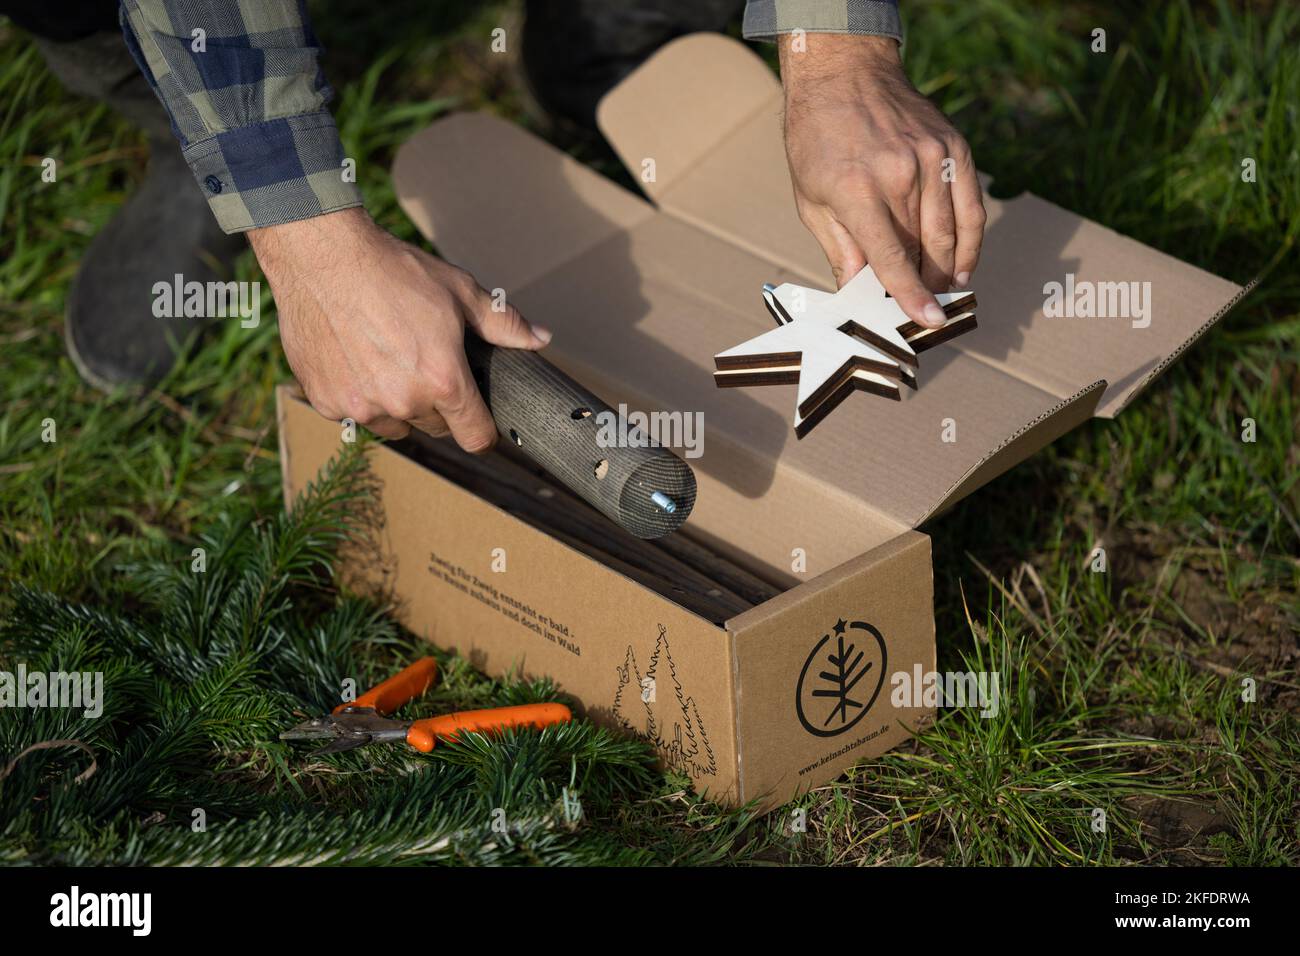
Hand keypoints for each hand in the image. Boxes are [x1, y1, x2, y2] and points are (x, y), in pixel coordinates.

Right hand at [249, 207, 549, 451]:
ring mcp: (361, 405)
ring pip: (395, 425)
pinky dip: (360, 395)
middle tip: (427, 364)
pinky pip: (356, 413)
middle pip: (435, 427)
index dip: (483, 431)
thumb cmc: (394, 270)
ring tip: (391, 360)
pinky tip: (358, 358)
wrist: (322, 256)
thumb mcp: (459, 291)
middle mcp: (403, 402)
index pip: (474, 438)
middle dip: (439, 405)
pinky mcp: (327, 401)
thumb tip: (541, 339)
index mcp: (442, 380)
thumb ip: (503, 324)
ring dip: (399, 405)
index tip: (480, 421)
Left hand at [779, 33, 985, 327]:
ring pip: (952, 231)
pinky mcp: (953, 146)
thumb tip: (857, 294)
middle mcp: (899, 174)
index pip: (890, 258)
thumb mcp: (811, 200)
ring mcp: (932, 158)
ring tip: (944, 290)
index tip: (927, 321)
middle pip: (925, 249)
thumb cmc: (817, 141)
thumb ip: (841, 249)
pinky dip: (972, 238)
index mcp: (857, 191)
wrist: (844, 73)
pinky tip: (963, 262)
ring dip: (951, 268)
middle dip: (928, 286)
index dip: (909, 295)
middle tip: (928, 310)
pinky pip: (971, 204)